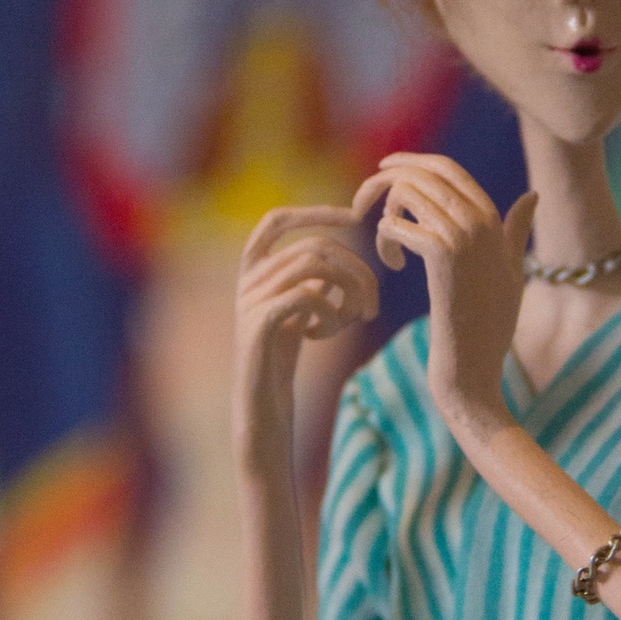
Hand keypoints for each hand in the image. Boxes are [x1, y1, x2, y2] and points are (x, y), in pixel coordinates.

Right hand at [233, 205, 378, 476]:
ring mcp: (249, 301)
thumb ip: (314, 279)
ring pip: (314, 267)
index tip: (355, 217)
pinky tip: (321, 334)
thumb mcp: (302, 309)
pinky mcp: (258, 326)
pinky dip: (328, 311)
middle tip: (373, 307)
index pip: (277, 220)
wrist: (261, 407)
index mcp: (254, 270)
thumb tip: (346, 253)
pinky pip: (305, 296)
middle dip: (357, 271)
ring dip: (347, 291)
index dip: (316, 212)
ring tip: (350, 321)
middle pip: (316, 247)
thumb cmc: (284, 358)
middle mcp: (248, 279)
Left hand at [357, 155, 536, 439]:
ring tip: (387, 249)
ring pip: (406, 193)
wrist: (473, 369)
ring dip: (383, 214)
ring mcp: (463, 236)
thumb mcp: (511, 273)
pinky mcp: (441, 256)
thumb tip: (533, 195)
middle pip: (423, 172)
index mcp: (493, 219)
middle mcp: (480, 220)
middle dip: (384, 180)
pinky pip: (395, 224)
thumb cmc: (490, 327)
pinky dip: (384, 241)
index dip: (411, 162)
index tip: (384, 170)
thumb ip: (515, 231)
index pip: (447, 167)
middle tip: (360, 204)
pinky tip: (393, 267)